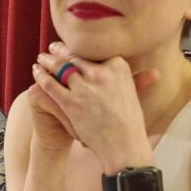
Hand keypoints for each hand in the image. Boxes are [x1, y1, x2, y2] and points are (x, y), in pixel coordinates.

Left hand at [33, 42, 157, 170]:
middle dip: (60, 50)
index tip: (72, 45)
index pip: (93, 52)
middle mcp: (102, 73)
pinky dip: (41, 76)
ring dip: (48, 61)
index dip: (80, 48)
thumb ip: (136, 80)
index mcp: (118, 66)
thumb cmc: (130, 122)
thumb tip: (153, 72)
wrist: (124, 145)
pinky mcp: (71, 103)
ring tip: (41, 57)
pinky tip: (36, 72)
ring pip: (60, 67)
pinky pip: (51, 84)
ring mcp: (85, 88)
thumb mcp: (134, 94)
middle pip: (75, 56)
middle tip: (52, 47)